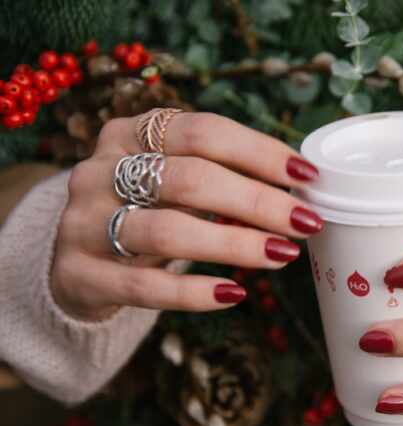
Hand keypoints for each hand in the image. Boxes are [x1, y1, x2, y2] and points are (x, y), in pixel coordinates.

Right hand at [52, 112, 323, 320]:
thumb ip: (220, 177)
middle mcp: (100, 171)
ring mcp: (83, 222)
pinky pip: (144, 286)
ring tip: (282, 255)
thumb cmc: (145, 213)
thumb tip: (297, 189)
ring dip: (233, 244)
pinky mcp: (80, 274)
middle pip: (188, 179)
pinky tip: (235, 293)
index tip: (305, 175)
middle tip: (305, 222)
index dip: (258, 151)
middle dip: (256, 202)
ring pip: (167, 231)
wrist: (75, 262)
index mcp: (130, 134)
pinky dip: (194, 292)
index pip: (201, 132)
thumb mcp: (172, 184)